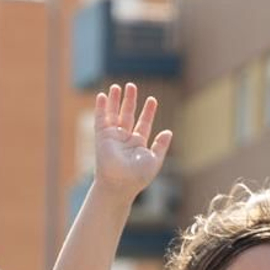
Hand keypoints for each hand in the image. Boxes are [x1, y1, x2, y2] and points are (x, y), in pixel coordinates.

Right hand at [93, 83, 171, 197]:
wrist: (121, 183)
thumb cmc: (138, 176)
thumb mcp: (155, 159)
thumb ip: (161, 145)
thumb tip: (169, 131)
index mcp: (138, 143)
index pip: (143, 123)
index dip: (148, 111)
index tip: (152, 100)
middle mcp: (125, 138)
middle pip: (127, 114)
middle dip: (130, 100)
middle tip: (132, 86)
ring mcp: (112, 136)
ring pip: (113, 114)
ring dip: (115, 100)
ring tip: (117, 86)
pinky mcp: (102, 136)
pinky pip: (100, 119)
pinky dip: (101, 107)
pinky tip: (102, 96)